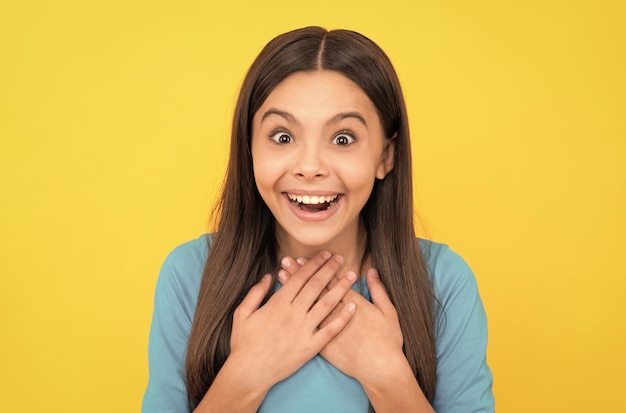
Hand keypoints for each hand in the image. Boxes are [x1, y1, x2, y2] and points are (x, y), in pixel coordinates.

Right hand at [228, 251, 357, 392]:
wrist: (249, 373)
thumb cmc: (243, 343)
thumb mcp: (242, 313)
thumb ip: (255, 293)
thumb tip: (269, 276)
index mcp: (278, 303)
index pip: (300, 278)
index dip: (314, 264)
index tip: (325, 255)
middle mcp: (294, 314)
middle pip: (316, 286)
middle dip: (330, 270)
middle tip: (340, 258)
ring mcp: (303, 330)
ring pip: (326, 304)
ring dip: (340, 288)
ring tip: (351, 276)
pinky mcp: (310, 347)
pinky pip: (330, 330)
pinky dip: (343, 319)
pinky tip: (353, 307)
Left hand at [279, 257, 405, 388]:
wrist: (380, 368)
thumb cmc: (387, 341)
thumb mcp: (388, 312)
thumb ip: (378, 290)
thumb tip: (371, 271)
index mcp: (353, 302)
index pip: (331, 281)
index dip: (318, 268)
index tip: (306, 258)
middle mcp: (336, 313)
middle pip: (315, 288)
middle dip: (301, 273)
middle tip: (289, 260)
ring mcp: (327, 329)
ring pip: (307, 304)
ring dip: (294, 289)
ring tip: (282, 274)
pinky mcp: (322, 344)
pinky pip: (305, 325)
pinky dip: (295, 312)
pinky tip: (285, 304)